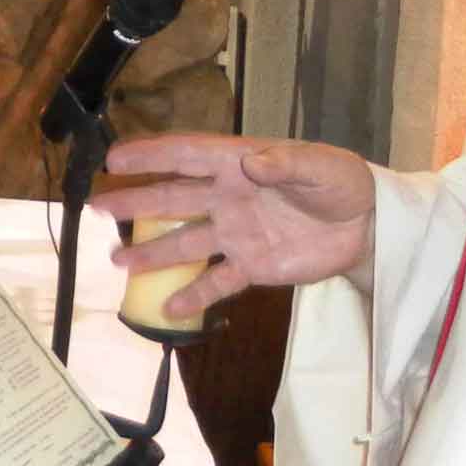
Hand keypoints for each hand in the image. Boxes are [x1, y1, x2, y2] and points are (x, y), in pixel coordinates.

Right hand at [91, 132, 376, 320]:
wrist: (368, 226)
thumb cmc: (342, 183)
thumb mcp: (321, 169)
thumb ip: (287, 165)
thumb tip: (253, 163)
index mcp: (240, 164)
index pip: (188, 156)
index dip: (151, 156)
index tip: (114, 158)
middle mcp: (228, 197)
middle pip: (174, 199)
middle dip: (136, 203)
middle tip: (98, 208)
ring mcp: (237, 233)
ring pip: (186, 242)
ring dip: (153, 252)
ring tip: (118, 263)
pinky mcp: (253, 265)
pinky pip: (218, 282)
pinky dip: (195, 295)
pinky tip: (168, 308)